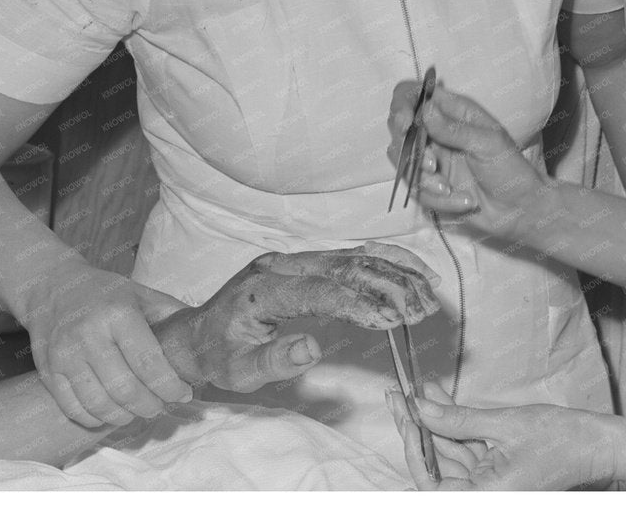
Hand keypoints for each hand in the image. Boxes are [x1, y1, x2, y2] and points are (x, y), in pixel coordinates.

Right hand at [18, 263, 194, 427]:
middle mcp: (89, 334)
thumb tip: (203, 339)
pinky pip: (73, 408)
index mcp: (118, 313)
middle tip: (161, 407)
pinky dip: (95, 418)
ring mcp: (64, 355)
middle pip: (125, 389)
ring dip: (124, 416)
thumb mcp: (141, 293)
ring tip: (138, 412)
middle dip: (150, 406)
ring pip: (99, 404)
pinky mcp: (47, 370)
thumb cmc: (105, 292)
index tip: (183, 394)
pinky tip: (111, 413)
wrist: (52, 287)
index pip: (149, 362)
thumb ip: (171, 315)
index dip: (169, 386)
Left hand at [159, 242, 440, 394]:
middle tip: (425, 307)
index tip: (394, 320)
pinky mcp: (304, 263)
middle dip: (390, 283)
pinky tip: (411, 271)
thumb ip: (274, 360)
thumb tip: (313, 347)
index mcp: (264, 288)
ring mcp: (294, 259)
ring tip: (430, 287)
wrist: (196, 334)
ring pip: (352, 255)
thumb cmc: (218, 356)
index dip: (360, 303)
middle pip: (344, 264)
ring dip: (394, 269)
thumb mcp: (238, 371)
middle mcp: (281, 264)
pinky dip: (382, 262)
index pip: (321, 289)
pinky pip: (348, 257)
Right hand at [386, 81, 545, 237]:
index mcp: (452, 111)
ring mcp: (431, 158)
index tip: (405, 124)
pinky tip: (464, 201)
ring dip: (424, 179)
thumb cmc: (510, 168)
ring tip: (449, 188)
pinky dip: (438, 199)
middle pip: (398, 129)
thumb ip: (454, 128)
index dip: (402, 104)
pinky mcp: (430, 184)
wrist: (520, 209)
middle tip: (433, 166)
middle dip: (410, 150)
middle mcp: (437, 131)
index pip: (412, 94)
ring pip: (403, 162)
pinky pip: (417, 190)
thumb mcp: (487, 143)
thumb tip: (425, 109)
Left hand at [386, 384, 613, 490]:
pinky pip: (466, 446)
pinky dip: (452, 423)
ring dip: (432, 420)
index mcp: (484, 498)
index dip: (413, 448)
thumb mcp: (504, 424)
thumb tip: (421, 409)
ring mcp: (488, 483)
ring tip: (413, 390)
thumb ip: (458, 420)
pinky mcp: (494, 468)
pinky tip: (436, 398)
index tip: (405, 415)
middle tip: (397, 398)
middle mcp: (483, 495)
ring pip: (448, 452)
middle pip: (436, 463)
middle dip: (417, 427)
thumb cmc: (561, 440)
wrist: (596, 444)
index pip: (431, 482)